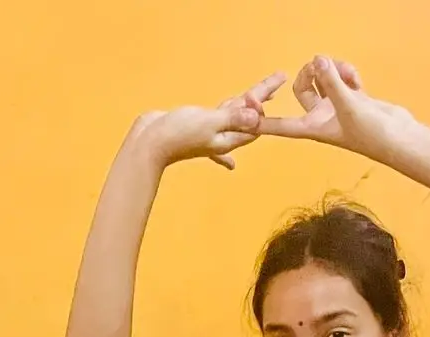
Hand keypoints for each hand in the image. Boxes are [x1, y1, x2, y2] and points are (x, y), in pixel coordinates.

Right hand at [136, 72, 284, 170]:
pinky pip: (216, 121)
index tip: (258, 96)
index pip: (254, 125)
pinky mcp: (197, 125)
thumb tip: (256, 115)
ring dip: (248, 106)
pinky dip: (224, 125)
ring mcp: (210, 131)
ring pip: (233, 115)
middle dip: (263, 96)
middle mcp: (222, 137)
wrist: (149, 144)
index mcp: (228, 139)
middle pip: (247, 115)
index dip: (260, 109)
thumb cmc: (178, 135)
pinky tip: (232, 165)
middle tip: (279, 78)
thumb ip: (233, 118)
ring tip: (262, 94)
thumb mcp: (209, 123)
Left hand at [261, 56, 413, 161]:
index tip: (243, 117)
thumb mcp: (349, 105)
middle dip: (309, 73)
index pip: (280, 125)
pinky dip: (348, 74)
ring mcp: (335, 107)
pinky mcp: (350, 98)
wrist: (397, 137)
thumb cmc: (372, 133)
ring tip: (348, 75)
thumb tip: (318, 60)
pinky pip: (340, 78)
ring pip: (323, 78)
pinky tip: (359, 82)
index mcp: (313, 127)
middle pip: (301, 88)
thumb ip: (332, 82)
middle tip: (322, 65)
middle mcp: (320, 117)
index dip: (261, 121)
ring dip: (332, 70)